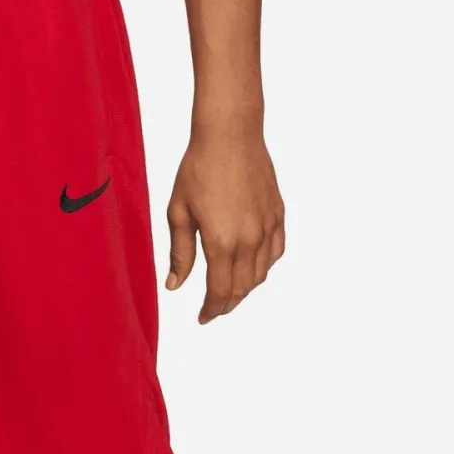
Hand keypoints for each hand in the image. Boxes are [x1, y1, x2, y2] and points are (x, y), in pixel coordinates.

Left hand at [165, 126, 284, 322]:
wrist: (230, 135)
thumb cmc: (198, 169)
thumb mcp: (178, 213)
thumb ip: (180, 253)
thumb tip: (175, 286)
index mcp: (222, 241)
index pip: (220, 291)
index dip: (211, 310)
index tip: (203, 318)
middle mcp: (250, 238)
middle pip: (241, 287)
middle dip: (226, 304)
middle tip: (213, 310)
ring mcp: (268, 226)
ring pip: (261, 274)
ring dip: (244, 289)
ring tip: (228, 293)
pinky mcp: (278, 214)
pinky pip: (276, 252)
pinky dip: (263, 268)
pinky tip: (250, 269)